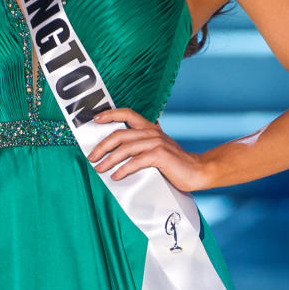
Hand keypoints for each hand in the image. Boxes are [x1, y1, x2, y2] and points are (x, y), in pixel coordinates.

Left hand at [86, 109, 209, 191]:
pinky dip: (124, 169)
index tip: (96, 119)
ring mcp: (156, 143)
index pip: (127, 114)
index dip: (110, 114)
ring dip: (109, 159)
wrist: (197, 171)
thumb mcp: (156, 149)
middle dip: (102, 145)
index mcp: (150, 128)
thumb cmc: (174, 163)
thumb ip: (141, 146)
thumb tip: (118, 152)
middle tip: (92, 156)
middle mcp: (152, 132)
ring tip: (100, 168)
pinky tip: (116, 175)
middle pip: (120, 134)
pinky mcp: (160, 156)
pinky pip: (136, 161)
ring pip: (125, 148)